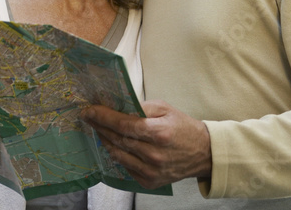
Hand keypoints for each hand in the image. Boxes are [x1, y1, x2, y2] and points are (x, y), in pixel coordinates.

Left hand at [82, 100, 210, 190]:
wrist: (201, 153)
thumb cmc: (182, 127)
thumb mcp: (165, 108)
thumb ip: (141, 108)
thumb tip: (119, 108)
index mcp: (158, 133)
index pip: (123, 124)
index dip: (104, 117)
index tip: (90, 110)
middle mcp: (153, 155)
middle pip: (118, 140)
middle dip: (100, 127)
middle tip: (89, 117)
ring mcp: (151, 171)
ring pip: (118, 155)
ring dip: (105, 141)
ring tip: (99, 129)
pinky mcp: (149, 182)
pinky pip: (126, 168)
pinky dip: (118, 155)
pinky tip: (113, 144)